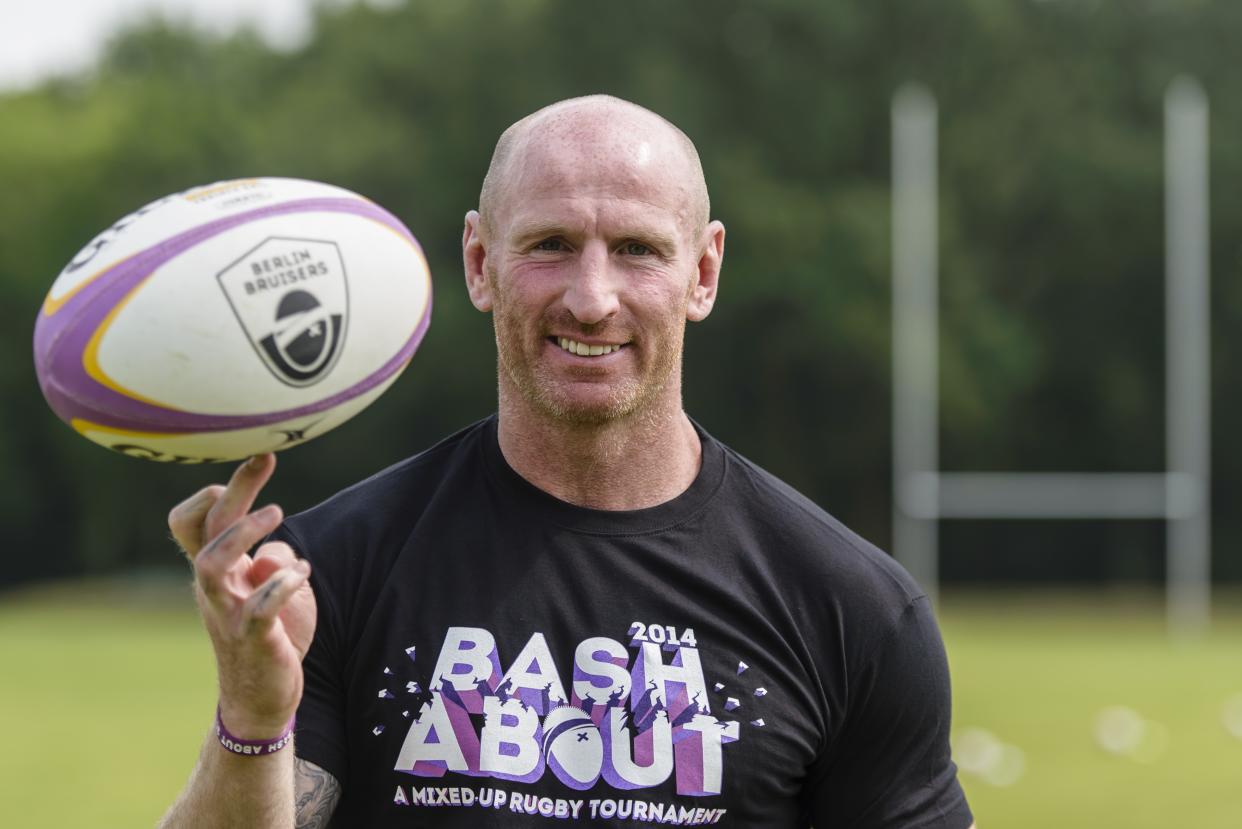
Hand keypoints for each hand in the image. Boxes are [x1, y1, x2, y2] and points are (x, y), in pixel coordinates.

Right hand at [169, 454, 316, 738]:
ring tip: (278, 513)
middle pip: (205, 531)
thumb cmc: (271, 636)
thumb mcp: (272, 590)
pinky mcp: (254, 639)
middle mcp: (215, 589)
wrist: (263, 699)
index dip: (213, 492)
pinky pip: (258, 608)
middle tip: (263, 459)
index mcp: (219, 574)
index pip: (194, 523)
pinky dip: (279, 585)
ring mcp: (229, 614)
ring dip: (242, 533)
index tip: (250, 466)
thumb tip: (279, 550)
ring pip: (210, 564)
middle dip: (233, 489)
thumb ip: (273, 561)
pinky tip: (303, 574)